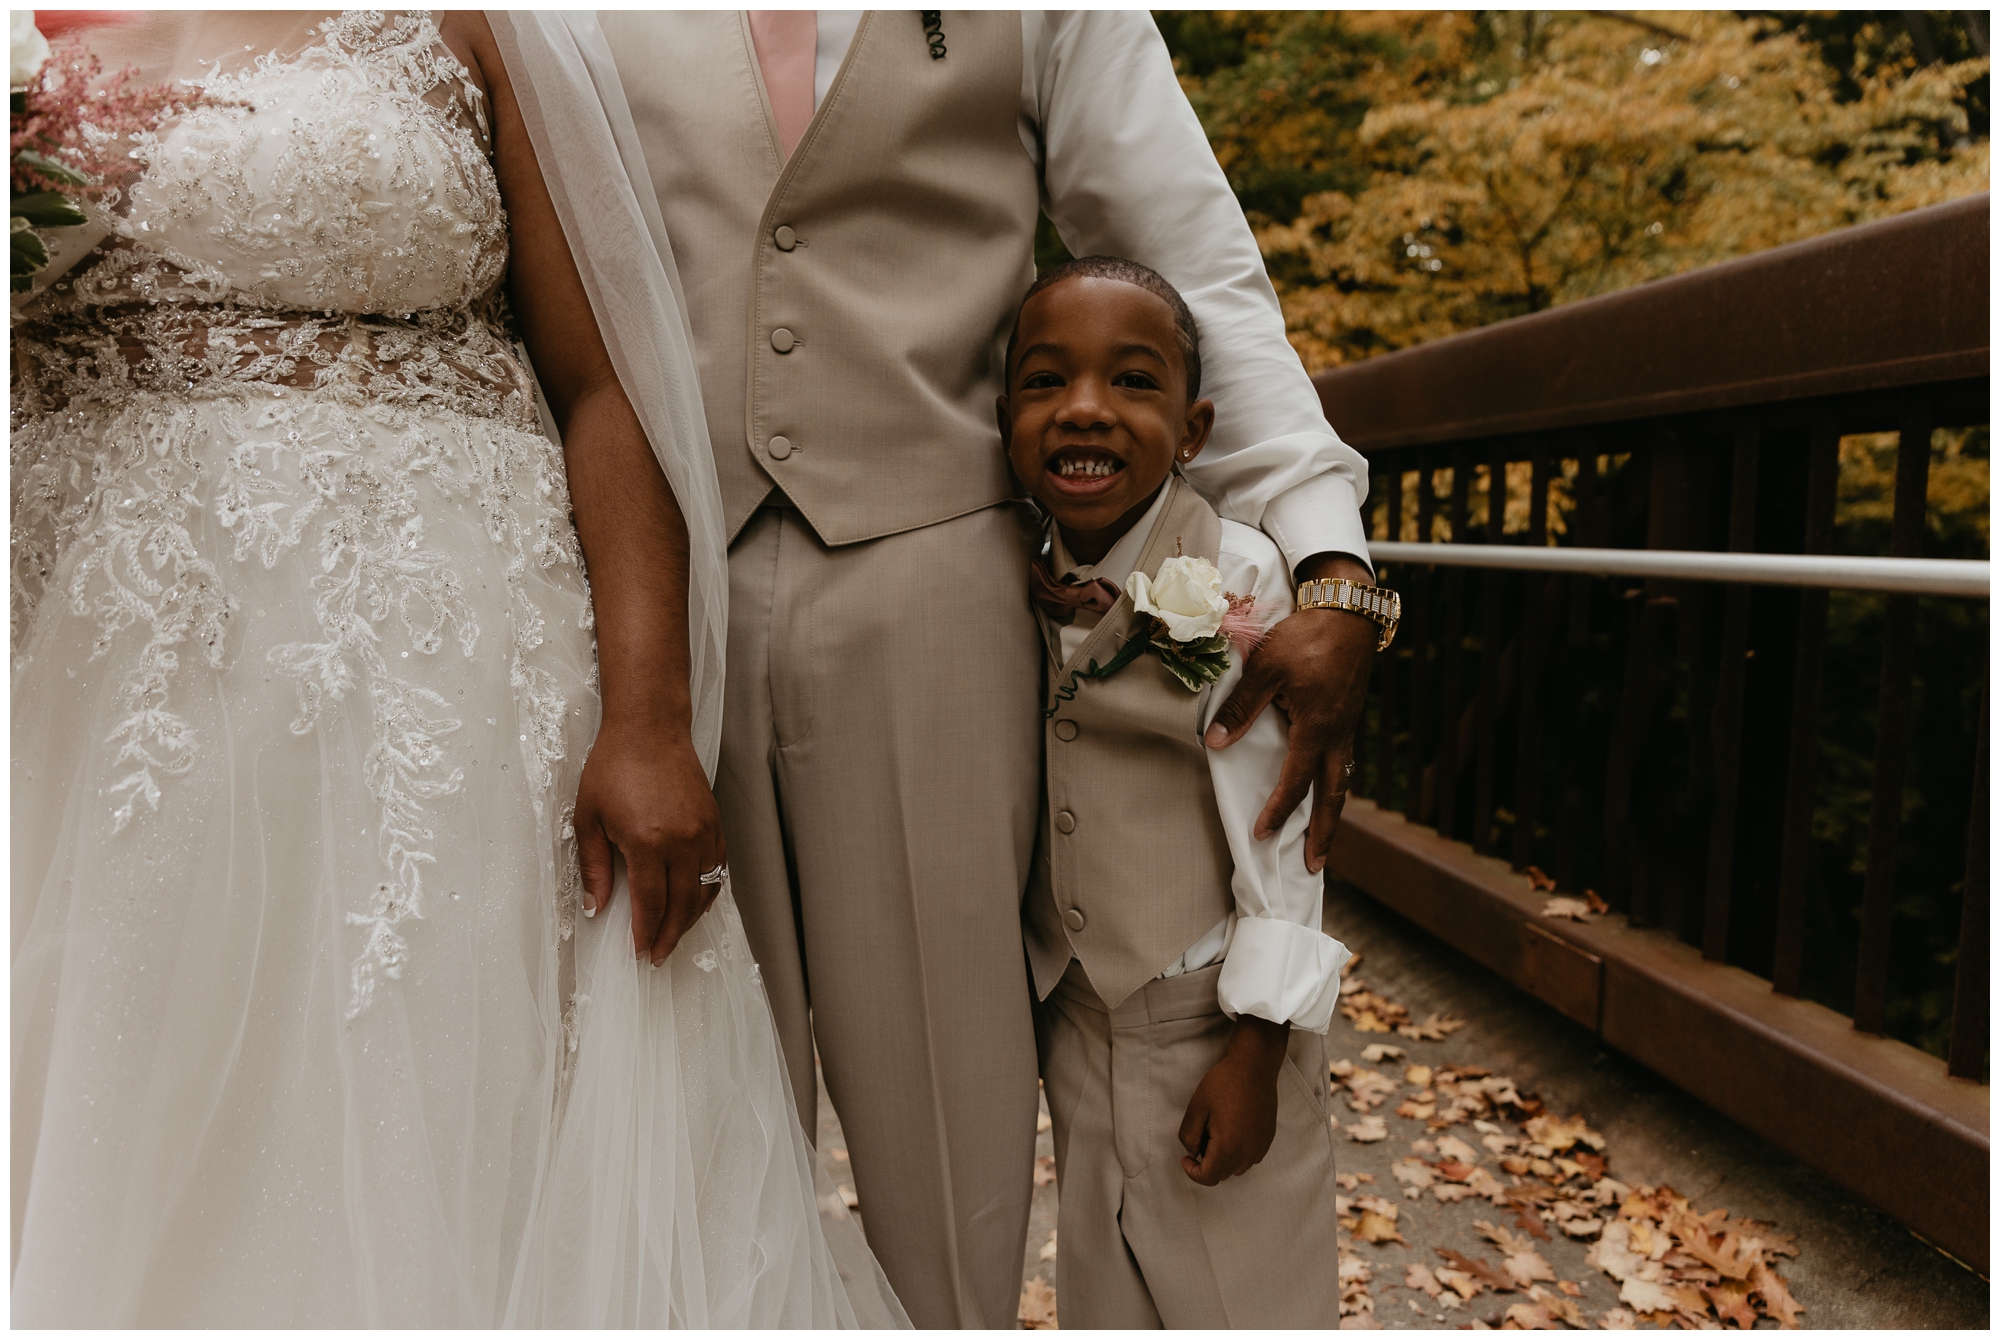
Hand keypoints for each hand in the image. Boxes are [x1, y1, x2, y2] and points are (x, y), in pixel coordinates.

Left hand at [571, 721, 725, 965]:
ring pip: (705, 891)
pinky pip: (718, 869)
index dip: (645, 933)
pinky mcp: (714, 823)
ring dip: (690, 919)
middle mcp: (683, 841)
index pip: (651, 904)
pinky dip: (708, 892)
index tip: (639, 953)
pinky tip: (696, 904)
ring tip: (674, 936)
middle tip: (658, 956)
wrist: (648, 728)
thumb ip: (594, 868)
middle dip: (669, 936)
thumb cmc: (613, 767)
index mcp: (648, 842)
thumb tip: (596, 908)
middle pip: (682, 905)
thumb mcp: (588, 818)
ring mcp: (704, 832)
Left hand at [1179, 1016, 1290, 1184]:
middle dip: (1207, 1163)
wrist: (1254, 1066)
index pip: (1208, 1177)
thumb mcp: (1197, 1107)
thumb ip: (1189, 1136)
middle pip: (1222, 1174)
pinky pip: (1249, 1157)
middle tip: (1201, 1137)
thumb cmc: (1224, 1083)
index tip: (1186, 1158)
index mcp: (1228, 1147)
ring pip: (1237, 1167)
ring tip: (1216, 1131)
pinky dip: (1237, 1152)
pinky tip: (1232, 1129)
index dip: (1192, 1172)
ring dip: (1223, 1159)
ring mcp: (1260, 1146)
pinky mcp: (1267, 1138)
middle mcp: (1248, 1152)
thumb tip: (1193, 1152)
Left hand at [1204, 553, 1376, 872]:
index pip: (1296, 781)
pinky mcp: (1349, 717)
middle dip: (1324, 833)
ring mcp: (1347, 728)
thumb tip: (1217, 742)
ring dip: (1331, 812)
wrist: (1349, 612)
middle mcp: (1338, 736)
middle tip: (1316, 865)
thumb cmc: (1306, 637)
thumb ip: (1242, 707)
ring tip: (1322, 840)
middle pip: (1333, 796)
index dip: (1278, 810)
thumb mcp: (1267, 669)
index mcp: (1317, 729)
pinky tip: (1325, 790)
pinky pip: (1343, 762)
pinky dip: (1335, 785)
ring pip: (1341, 781)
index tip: (1262, 833)